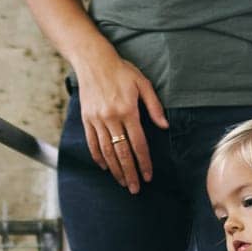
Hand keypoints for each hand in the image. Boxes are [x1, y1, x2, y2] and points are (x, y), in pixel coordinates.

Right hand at [75, 55, 169, 192]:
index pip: (138, 143)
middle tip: (134, 188)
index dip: (144, 161)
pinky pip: (92, 143)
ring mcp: (97, 120)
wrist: (93, 62)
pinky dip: (99, 157)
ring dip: (115, 170)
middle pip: (122, 152)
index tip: (148, 176)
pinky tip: (105, 167)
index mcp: (128, 111)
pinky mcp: (87, 120)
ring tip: (122, 182)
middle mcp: (111, 118)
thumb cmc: (121, 71)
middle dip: (129, 172)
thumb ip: (154, 106)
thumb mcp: (143, 84)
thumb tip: (164, 126)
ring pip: (107, 151)